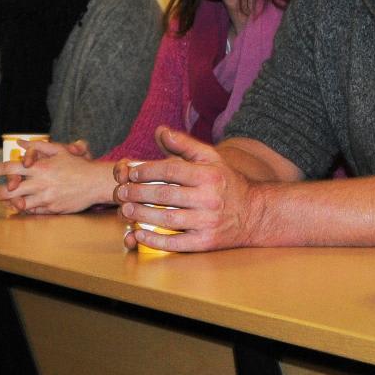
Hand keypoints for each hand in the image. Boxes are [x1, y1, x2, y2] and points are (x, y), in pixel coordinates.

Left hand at [0, 145, 114, 214]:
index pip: (10, 168)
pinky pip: (32, 211)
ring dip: (5, 202)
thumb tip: (20, 142)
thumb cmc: (78, 165)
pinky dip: (22, 209)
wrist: (95, 182)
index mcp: (40, 167)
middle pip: (9, 190)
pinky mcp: (51, 208)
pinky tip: (17, 206)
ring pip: (18, 203)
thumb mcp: (59, 151)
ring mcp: (45, 197)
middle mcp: (40, 183)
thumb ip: (38, 147)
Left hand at [116, 128, 264, 251]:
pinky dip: (155, 239)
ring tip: (125, 209)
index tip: (131, 173)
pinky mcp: (205, 242)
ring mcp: (207, 222)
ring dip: (141, 214)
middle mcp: (209, 199)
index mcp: (209, 176)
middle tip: (120, 192)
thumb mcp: (211, 159)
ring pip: (167, 218)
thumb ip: (184, 145)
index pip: (171, 170)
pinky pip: (176, 243)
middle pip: (165, 195)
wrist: (255, 214)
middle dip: (137, 193)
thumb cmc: (226, 183)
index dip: (147, 171)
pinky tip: (139, 233)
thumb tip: (160, 131)